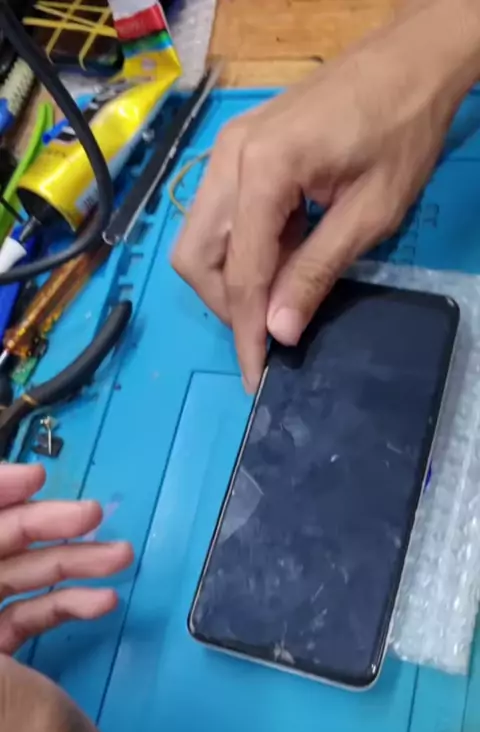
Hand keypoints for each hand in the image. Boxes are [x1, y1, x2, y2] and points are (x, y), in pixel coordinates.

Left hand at [0, 463, 132, 654]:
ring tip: (121, 555)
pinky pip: (27, 615)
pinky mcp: (3, 663)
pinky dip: (66, 603)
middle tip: (93, 513)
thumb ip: (8, 594)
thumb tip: (17, 538)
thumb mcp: (6, 687)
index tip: (38, 476)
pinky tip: (105, 600)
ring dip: (69, 562)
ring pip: (14, 579)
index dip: (0, 493)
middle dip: (43, 523)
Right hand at [173, 0, 479, 391]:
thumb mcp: (369, 214)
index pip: (240, 272)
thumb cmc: (401, 130)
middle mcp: (228, 158)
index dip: (245, 330)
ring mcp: (228, 149)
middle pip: (197, 257)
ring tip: (278, 297)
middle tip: (268, 332)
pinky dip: (243, 250)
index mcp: (262, 171)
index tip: (253, 374)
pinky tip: (281, 259)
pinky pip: (221, 216)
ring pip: (201, 238)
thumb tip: (279, 331)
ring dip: (231, 280)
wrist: (410, 60)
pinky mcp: (238, 149)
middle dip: (227, 305)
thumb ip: (316, 272)